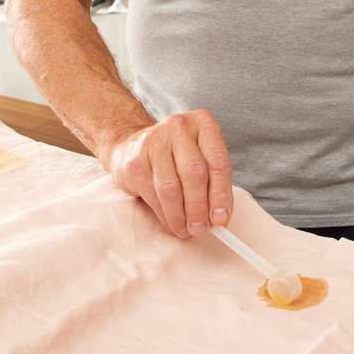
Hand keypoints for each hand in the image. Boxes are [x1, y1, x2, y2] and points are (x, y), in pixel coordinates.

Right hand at [102, 110, 234, 237]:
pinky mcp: (135, 162)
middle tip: (201, 229)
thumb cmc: (176, 155)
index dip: (221, 194)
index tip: (222, 219)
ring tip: (187, 230)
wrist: (132, 146)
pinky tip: (172, 222)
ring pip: (171, 188)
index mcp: (203, 123)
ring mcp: (153, 142)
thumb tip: (219, 217)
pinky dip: (165, 215)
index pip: (218, 161)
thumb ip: (213, 182)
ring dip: (181, 216)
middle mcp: (178, 127)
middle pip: (194, 174)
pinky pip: (153, 196)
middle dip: (200, 208)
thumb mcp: (200, 157)